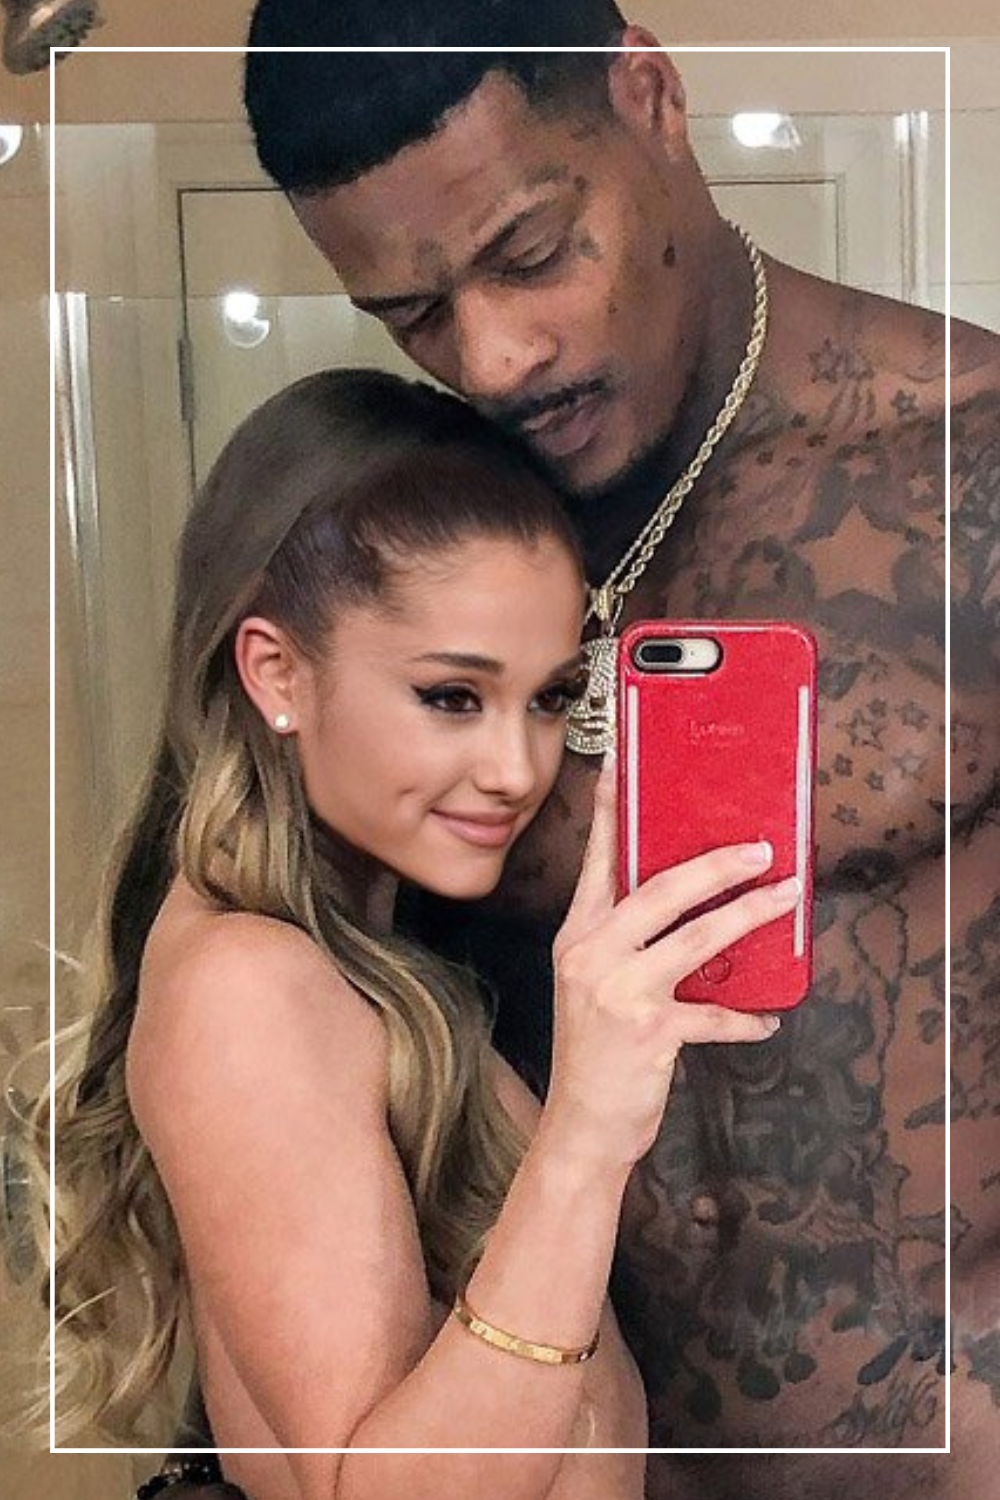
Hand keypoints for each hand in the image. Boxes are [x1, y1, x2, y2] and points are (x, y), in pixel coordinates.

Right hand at [546, 754, 796, 1170]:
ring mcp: (618, 991)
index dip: (610, 808)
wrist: (581, 1128)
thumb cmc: (597, 1054)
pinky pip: (714, 1013)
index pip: (597, 858)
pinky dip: (745, 1015)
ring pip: (696, 936)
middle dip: (716, 863)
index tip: (622, 761)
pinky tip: (766, 1018)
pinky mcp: (649, 1030)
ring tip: (786, 895)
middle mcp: (591, 953)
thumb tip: (692, 904)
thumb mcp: (596, 986)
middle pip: (659, 888)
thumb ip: (629, 943)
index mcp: (577, 934)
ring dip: (750, 913)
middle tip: (761, 847)